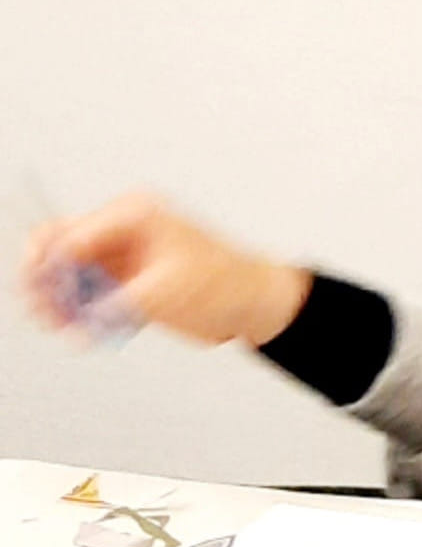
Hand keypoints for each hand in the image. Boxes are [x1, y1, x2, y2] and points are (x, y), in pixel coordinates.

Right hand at [20, 191, 310, 348]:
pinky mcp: (128, 283)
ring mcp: (125, 257)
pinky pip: (89, 295)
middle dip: (46, 279)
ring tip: (56, 324)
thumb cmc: (224, 283)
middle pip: (64, 249)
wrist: (254, 303)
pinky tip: (78, 330)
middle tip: (41, 310)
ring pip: (72, 274)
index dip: (49, 262)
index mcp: (134, 215)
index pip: (72, 232)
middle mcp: (124, 232)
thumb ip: (116, 301)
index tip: (42, 290)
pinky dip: (79, 312)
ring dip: (59, 299)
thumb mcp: (164, 291)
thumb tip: (79, 315)